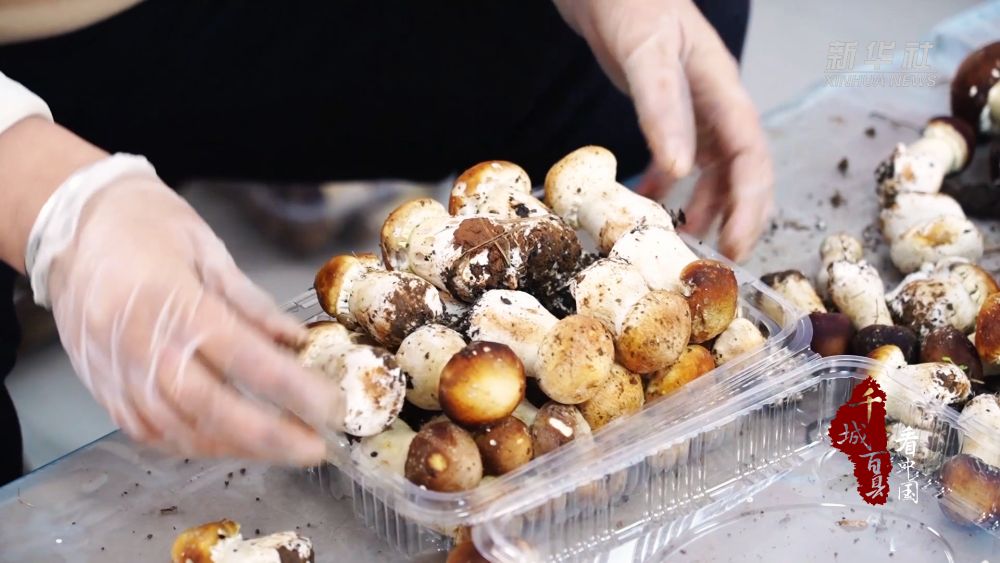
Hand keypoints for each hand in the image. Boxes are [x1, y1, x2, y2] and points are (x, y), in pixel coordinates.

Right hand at [47, 176, 343, 463]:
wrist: (70, 225)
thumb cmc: (142, 226)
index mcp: (173, 300)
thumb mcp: (209, 250)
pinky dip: (193, 444)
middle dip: (268, 436)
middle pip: (209, 408)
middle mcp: (140, 343)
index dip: (291, 389)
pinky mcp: (102, 388)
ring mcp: (116, 371)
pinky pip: (149, 432)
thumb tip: (296, 341)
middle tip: (312, 448)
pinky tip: (228, 441)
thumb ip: (252, 304)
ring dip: (235, 446)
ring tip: (280, 448)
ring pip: (178, 430)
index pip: (244, 357)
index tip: (328, 406)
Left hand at [554, 0, 773, 260]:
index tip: (735, 244)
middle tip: (721, 259)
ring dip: (705, 206)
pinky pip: (682, 159)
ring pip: (714, 171)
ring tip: (685, 237)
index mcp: (724, 92)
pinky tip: (648, 201)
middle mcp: (718, 106)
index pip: (752, 157)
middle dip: (738, 216)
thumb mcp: (647, 55)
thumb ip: (663, 109)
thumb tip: (679, 170)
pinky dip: (670, 185)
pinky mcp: (672, 114)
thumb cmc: (634, 7)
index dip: (751, 204)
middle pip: (743, 172)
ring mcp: (697, 111)